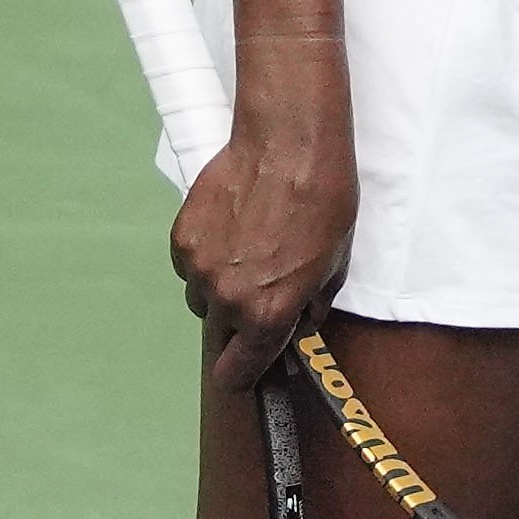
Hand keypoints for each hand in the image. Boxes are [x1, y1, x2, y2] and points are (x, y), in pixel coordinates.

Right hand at [169, 46, 356, 390]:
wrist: (288, 143)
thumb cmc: (323, 198)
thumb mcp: (336, 261)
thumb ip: (312, 305)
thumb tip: (300, 324)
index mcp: (268, 314)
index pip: (238, 374)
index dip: (245, 375)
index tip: (249, 370)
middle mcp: (228, 299)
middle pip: (220, 337)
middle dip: (239, 325)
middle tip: (262, 291)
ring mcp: (199, 269)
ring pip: (203, 299)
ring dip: (222, 289)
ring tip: (251, 250)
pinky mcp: (182, 240)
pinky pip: (191, 265)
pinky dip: (208, 257)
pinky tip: (234, 228)